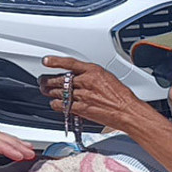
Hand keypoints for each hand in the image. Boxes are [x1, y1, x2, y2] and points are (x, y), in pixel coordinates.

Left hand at [38, 56, 152, 130]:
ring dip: (50, 91)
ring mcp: (82, 95)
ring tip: (45, 90)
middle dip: (49, 80)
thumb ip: (92, 76)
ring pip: (59, 92)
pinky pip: (63, 105)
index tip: (46, 60)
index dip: (56, 61)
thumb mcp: (107, 77)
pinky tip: (54, 103)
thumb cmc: (121, 96)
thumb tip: (80, 76)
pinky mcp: (81, 108)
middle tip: (43, 80)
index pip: (70, 63)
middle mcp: (86, 82)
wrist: (127, 111)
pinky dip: (56, 104)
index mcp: (94, 71)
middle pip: (61, 79)